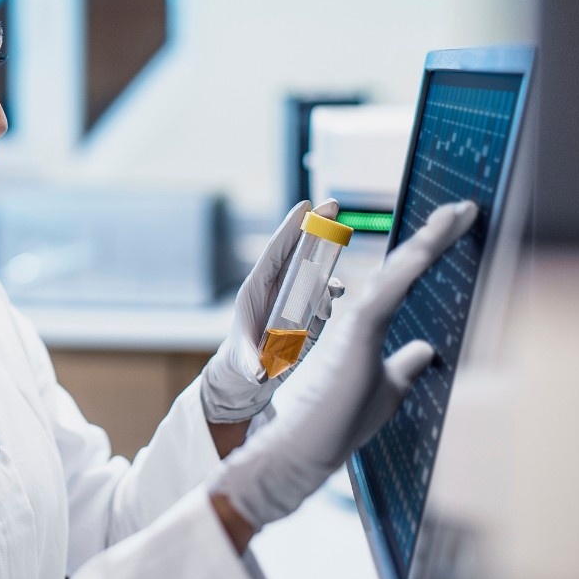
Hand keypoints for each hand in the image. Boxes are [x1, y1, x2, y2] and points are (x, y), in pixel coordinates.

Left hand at [200, 199, 344, 422]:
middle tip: (333, 203)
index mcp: (256, 288)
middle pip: (297, 251)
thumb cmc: (241, 362)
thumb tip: (260, 374)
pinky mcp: (308, 311)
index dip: (289, 228)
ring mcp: (294, 297)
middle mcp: (277, 287)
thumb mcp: (243, 363)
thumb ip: (251, 364)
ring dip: (327, 267)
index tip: (305, 205)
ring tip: (334, 286)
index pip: (274, 252)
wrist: (250, 375)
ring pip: (314, 271)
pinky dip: (332, 292)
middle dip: (315, 227)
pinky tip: (337, 297)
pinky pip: (323, 294)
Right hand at [208, 200, 477, 531]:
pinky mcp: (356, 331)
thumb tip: (426, 350)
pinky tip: (430, 247)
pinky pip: (388, 292)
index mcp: (370, 326)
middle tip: (464, 208)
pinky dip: (409, 268)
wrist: (308, 446)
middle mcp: (363, 315)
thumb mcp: (387, 389)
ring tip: (456, 214)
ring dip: (430, 242)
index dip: (430, 253)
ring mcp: (358, 321)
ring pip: (398, 271)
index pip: (404, 280)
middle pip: (404, 267)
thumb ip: (404, 366)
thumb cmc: (339, 422)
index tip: (458, 227)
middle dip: (436, 236)